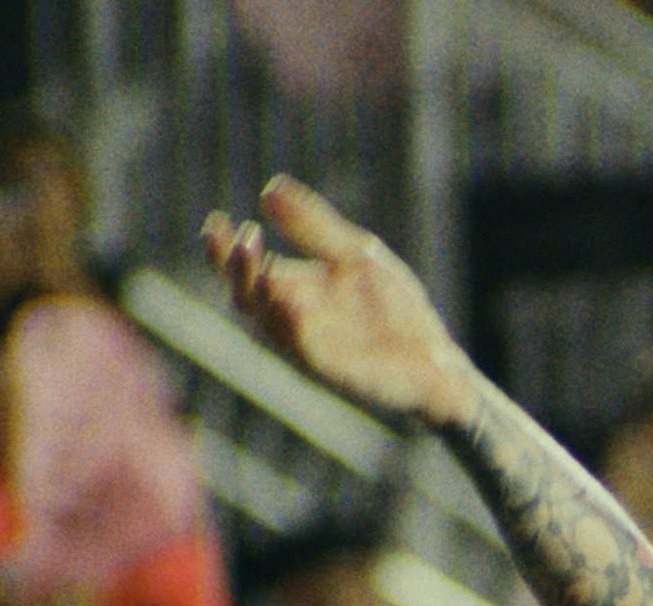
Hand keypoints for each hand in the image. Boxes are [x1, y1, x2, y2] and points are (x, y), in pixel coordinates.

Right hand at [204, 178, 480, 427]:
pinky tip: (288, 301)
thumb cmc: (393, 309)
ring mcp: (309, 348)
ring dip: (260, 297)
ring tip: (264, 268)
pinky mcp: (332, 370)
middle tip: (243, 241)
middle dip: (236, 270)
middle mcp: (291, 321)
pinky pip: (302, 350)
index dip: (222, 248)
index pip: (245, 269)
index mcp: (291, 291)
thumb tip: (269, 189)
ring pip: (266, 327)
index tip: (217, 221)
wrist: (436, 358)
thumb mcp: (355, 256)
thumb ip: (315, 227)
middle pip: (244, 298)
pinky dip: (291, 327)